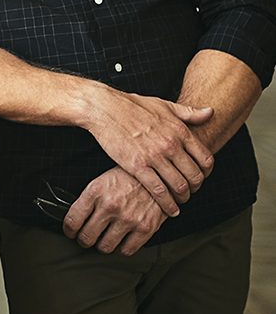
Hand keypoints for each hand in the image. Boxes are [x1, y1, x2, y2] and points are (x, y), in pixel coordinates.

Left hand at [63, 167, 166, 255]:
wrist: (156, 176)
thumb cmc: (126, 178)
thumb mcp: (101, 181)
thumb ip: (88, 200)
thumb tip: (75, 218)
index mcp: (95, 192)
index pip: (73, 220)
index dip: (68, 231)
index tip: (70, 233)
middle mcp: (110, 206)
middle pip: (87, 237)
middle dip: (83, 240)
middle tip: (85, 239)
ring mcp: (128, 218)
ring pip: (105, 247)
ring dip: (101, 246)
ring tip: (102, 240)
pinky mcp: (145, 228)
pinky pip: (126, 251)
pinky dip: (120, 250)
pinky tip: (119, 242)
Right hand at [81, 89, 213, 215]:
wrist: (103, 108)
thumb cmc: (131, 105)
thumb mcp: (164, 104)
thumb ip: (189, 112)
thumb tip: (211, 112)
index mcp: (180, 131)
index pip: (206, 160)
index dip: (206, 173)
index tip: (200, 177)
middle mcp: (171, 145)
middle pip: (195, 177)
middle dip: (195, 189)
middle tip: (189, 192)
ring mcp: (154, 156)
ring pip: (180, 186)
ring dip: (183, 199)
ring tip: (179, 202)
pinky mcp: (137, 166)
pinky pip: (159, 191)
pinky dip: (168, 205)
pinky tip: (169, 209)